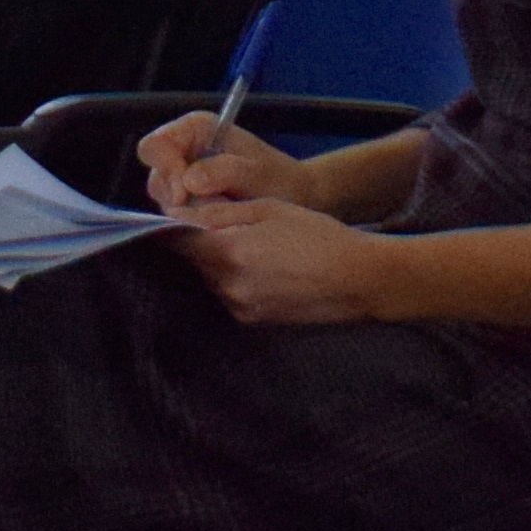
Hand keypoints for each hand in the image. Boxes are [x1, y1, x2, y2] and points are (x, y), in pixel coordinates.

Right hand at [137, 111, 304, 212]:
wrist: (292, 195)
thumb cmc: (277, 177)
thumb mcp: (256, 172)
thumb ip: (224, 171)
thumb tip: (189, 181)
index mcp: (195, 129)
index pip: (155, 146)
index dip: (165, 169)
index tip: (185, 194)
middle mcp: (183, 149)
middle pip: (156, 175)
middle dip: (177, 197)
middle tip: (209, 209)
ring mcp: (182, 175)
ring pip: (163, 198)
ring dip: (187, 211)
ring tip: (221, 212)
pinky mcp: (187, 199)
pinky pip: (175, 213)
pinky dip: (193, 220)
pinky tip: (217, 221)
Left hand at [169, 193, 399, 326]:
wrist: (358, 280)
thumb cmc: (318, 236)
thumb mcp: (269, 208)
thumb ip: (221, 212)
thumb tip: (182, 214)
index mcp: (230, 254)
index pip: (177, 241)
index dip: (172, 226)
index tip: (178, 215)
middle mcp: (228, 287)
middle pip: (194, 262)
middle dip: (200, 243)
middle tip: (224, 225)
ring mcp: (240, 308)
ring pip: (211, 278)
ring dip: (219, 262)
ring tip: (252, 246)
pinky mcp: (253, 321)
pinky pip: (230, 294)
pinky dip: (236, 278)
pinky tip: (264, 266)